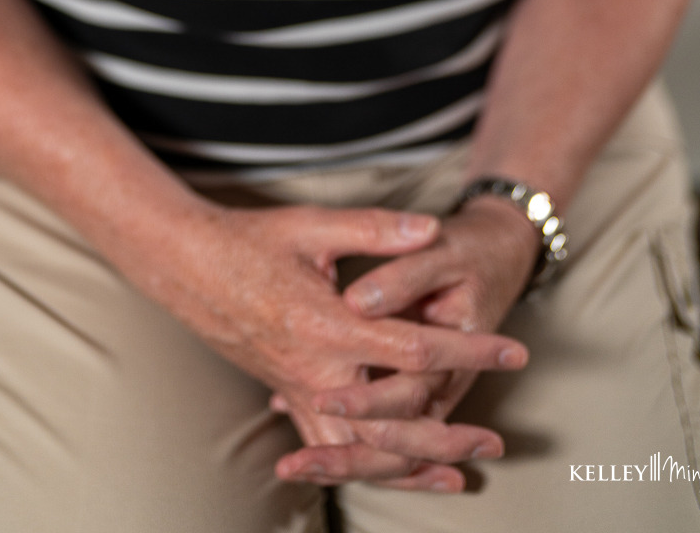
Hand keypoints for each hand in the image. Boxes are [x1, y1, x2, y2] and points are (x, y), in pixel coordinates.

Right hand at [145, 200, 527, 491]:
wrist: (186, 265)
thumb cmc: (250, 240)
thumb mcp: (313, 226)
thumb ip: (375, 230)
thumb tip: (429, 228)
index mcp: (330, 326)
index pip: (416, 349)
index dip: (469, 351)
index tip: (513, 351)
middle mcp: (317, 371)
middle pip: (395, 421)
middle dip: (449, 435)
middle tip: (495, 440)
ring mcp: (299, 390)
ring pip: (363, 448)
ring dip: (413, 463)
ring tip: (459, 473)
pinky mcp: (286, 394)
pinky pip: (331, 446)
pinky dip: (369, 465)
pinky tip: (397, 472)